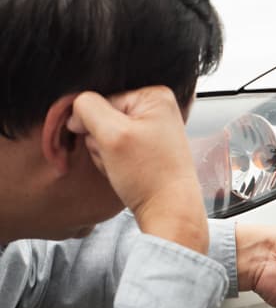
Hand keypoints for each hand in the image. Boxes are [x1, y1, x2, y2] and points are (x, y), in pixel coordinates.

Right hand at [66, 87, 207, 252]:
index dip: (94, 122)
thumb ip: (87, 108)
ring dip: (106, 153)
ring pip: (107, 135)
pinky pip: (117, 150)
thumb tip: (76, 107)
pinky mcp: (148, 150)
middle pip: (104, 117)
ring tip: (125, 167)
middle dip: (102, 140)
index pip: (101, 99)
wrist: (168, 210)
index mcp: (155, 96)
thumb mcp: (111, 134)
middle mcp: (158, 110)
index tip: (109, 143)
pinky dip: (114, 162)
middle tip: (120, 158)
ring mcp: (153, 131)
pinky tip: (127, 172)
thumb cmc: (149, 176)